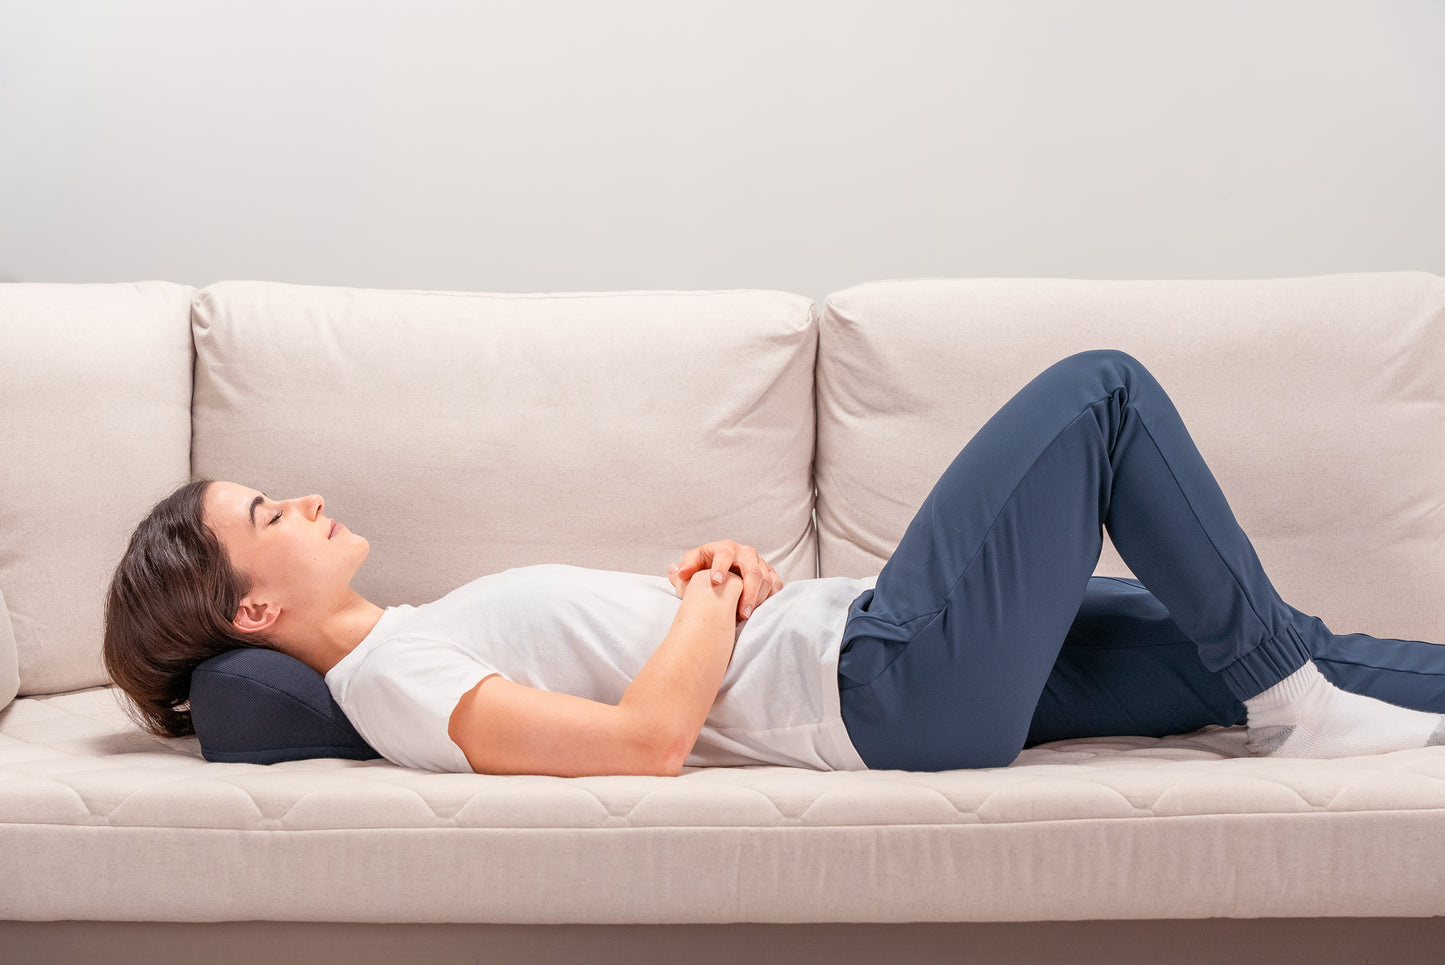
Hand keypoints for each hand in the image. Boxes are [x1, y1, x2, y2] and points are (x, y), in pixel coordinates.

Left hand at [667, 540, 783, 621]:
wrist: (721, 576)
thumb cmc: (705, 571)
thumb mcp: (691, 568)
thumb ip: (683, 569)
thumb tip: (678, 571)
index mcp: (726, 548)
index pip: (725, 552)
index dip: (721, 566)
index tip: (715, 582)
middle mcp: (745, 553)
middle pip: (753, 569)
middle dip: (748, 591)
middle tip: (741, 612)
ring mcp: (760, 563)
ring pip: (766, 579)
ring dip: (758, 599)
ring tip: (746, 616)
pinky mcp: (770, 574)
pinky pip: (776, 585)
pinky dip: (769, 598)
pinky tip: (759, 611)